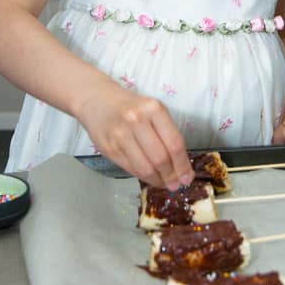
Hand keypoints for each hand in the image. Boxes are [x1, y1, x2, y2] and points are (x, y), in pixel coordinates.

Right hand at [78, 77, 193, 189]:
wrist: (97, 99)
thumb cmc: (131, 106)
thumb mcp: (152, 110)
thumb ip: (166, 133)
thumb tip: (180, 166)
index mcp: (153, 108)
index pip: (174, 143)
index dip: (182, 165)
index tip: (188, 178)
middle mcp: (136, 120)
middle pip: (160, 158)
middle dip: (171, 176)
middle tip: (177, 185)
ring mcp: (120, 135)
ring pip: (145, 168)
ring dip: (158, 180)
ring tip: (165, 183)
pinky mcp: (108, 148)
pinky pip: (130, 169)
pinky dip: (143, 177)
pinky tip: (150, 177)